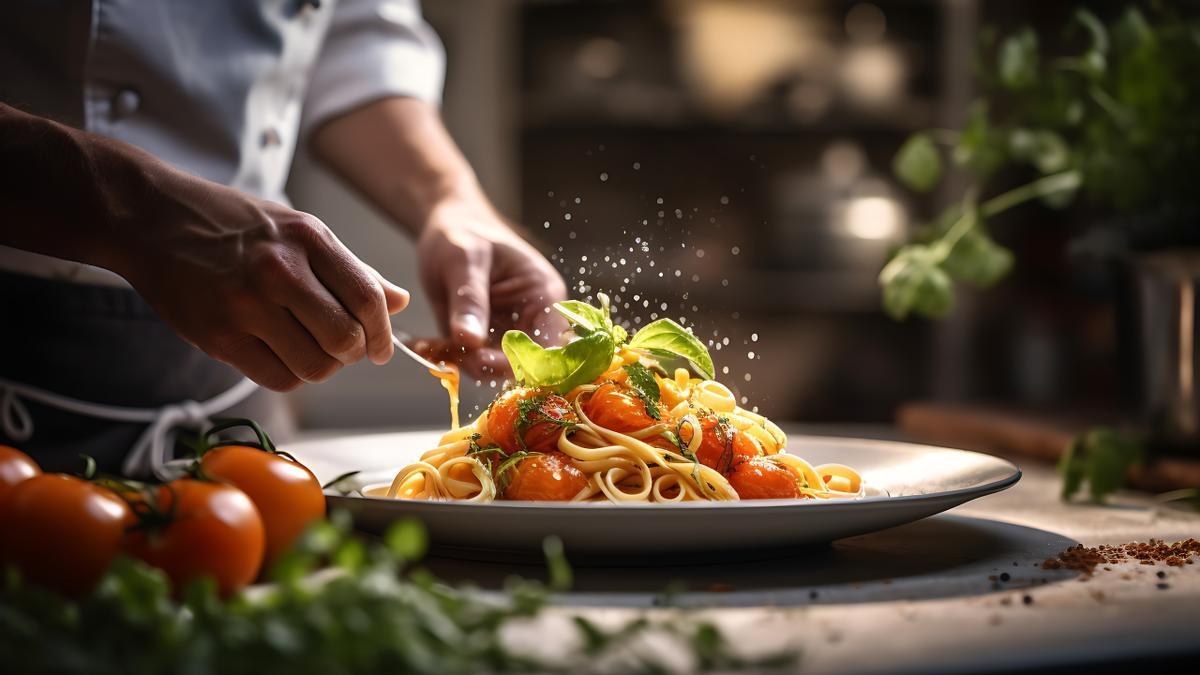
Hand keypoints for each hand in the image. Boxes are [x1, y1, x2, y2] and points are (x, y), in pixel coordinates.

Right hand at [116, 174, 409, 390]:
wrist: (152, 218)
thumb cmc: (234, 225)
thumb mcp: (298, 230)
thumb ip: (350, 269)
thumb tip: (400, 302)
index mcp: (308, 238)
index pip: (367, 298)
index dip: (381, 332)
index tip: (379, 348)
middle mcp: (280, 271)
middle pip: (344, 338)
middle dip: (353, 353)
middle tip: (342, 349)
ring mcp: (246, 305)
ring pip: (314, 366)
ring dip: (322, 367)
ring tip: (309, 349)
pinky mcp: (218, 336)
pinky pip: (277, 377)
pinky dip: (289, 374)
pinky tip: (280, 355)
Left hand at [416, 199, 566, 377]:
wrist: (446, 228)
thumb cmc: (463, 232)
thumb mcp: (465, 259)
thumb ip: (469, 299)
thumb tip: (470, 341)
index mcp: (544, 297)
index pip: (548, 344)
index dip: (523, 361)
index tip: (483, 360)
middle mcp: (532, 321)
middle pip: (522, 364)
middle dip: (483, 364)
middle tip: (448, 351)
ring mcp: (507, 333)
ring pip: (492, 369)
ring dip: (460, 362)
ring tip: (429, 344)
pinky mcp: (483, 340)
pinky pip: (470, 362)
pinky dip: (447, 357)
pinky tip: (425, 343)